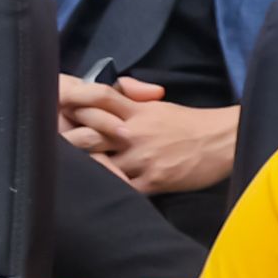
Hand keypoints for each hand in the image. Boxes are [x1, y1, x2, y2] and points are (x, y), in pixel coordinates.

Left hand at [63, 80, 236, 194]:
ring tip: (71, 170)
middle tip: (55, 145)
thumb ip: (131, 99)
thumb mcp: (158, 105)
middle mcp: (135, 133)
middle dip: (70, 139)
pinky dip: (109, 186)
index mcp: (136, 111)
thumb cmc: (189, 124)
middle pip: (90, 133)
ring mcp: (143, 158)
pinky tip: (101, 186)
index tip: (59, 105)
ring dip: (87, 166)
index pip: (99, 97)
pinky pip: (121, 186)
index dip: (76, 99)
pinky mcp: (153, 181)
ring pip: (100, 164)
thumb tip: (114, 91)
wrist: (222, 141)